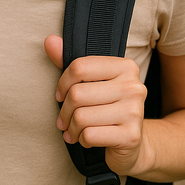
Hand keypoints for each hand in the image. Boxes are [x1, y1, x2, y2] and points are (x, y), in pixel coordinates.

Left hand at [44, 35, 147, 175]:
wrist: (132, 143)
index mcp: (126, 66)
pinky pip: (89, 135)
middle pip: (77, 94)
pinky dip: (81, 139)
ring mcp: (135, 112)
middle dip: (64, 111)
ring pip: (81, 117)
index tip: (61, 95)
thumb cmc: (106, 108)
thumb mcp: (91, 83)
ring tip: (73, 130)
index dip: (63, 83)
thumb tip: (49, 41)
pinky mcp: (131, 136)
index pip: (80, 67)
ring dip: (71, 128)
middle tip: (64, 120)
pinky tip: (86, 139)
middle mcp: (134, 86)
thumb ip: (70, 62)